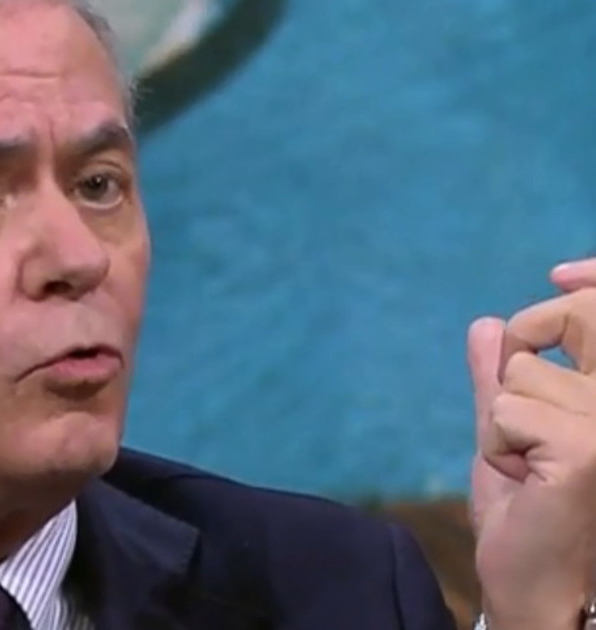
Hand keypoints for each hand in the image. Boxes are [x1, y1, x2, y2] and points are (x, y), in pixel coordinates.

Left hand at [469, 271, 595, 629]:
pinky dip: (499, 446)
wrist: (531, 579)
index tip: (561, 272)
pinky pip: (507, 410)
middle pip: (559, 325)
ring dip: (504, 425)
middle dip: (518, 370)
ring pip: (518, 376)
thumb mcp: (508, 433)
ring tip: (530, 469)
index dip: (590, 281)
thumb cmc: (527, 511)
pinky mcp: (589, 445)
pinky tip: (527, 481)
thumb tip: (486, 325)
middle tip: (524, 435)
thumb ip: (500, 378)